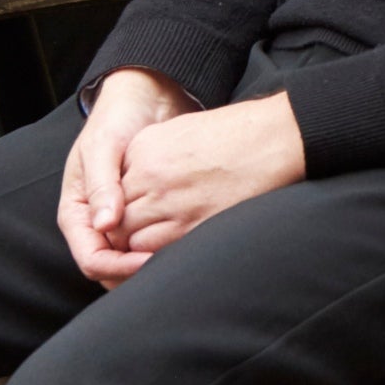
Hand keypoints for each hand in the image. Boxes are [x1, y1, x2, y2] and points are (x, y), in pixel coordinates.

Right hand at [59, 68, 193, 288]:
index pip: (92, 259)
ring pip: (131, 261)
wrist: (145, 99)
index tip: (150, 261)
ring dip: (152, 265)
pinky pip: (150, 244)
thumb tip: (105, 224)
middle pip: (111, 269)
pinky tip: (187, 245)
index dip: (119, 268)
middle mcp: (95, 223)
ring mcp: (119, 222)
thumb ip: (102, 185)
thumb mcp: (104, 146)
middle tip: (172, 266)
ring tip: (181, 258)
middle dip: (136, 275)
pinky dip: (165, 248)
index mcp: (76, 213)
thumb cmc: (117, 118)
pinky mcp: (143, 215)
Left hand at [115, 93, 308, 254]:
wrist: (273, 138)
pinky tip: (169, 246)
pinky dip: (154, 254)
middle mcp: (149, 175)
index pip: (111, 188)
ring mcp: (170, 201)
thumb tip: (133, 184)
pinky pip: (154, 250)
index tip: (132, 209)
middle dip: (121, 227)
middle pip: (115, 214)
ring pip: (129, 237)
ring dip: (136, 243)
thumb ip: (148, 156)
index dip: (119, 203)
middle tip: (138, 232)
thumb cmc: (234, 133)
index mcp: (143, 149)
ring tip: (155, 240)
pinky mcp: (192, 224)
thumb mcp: (179, 130)